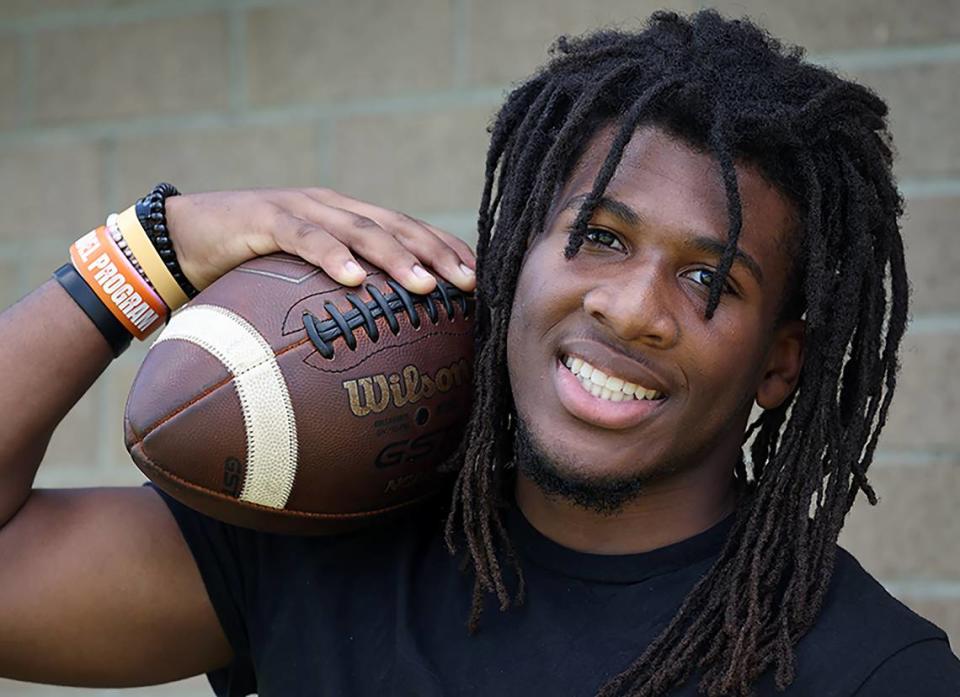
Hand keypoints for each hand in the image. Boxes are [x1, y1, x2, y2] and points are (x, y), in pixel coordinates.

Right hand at [164, 188, 475, 295]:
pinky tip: (354, 278)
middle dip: (436, 252)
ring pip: (359, 227)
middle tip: (468, 283)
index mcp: (347, 216)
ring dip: (395, 256)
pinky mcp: (265, 218)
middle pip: (396, 225)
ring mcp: (301, 208)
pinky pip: (304, 237)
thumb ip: (336, 298)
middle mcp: (332, 206)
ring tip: (425, 284)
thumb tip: (375, 346)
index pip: (408, 229)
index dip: (444, 248)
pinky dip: (331, 256)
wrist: (182, 236)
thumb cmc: (249, 267)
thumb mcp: (301, 282)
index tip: (478, 278)